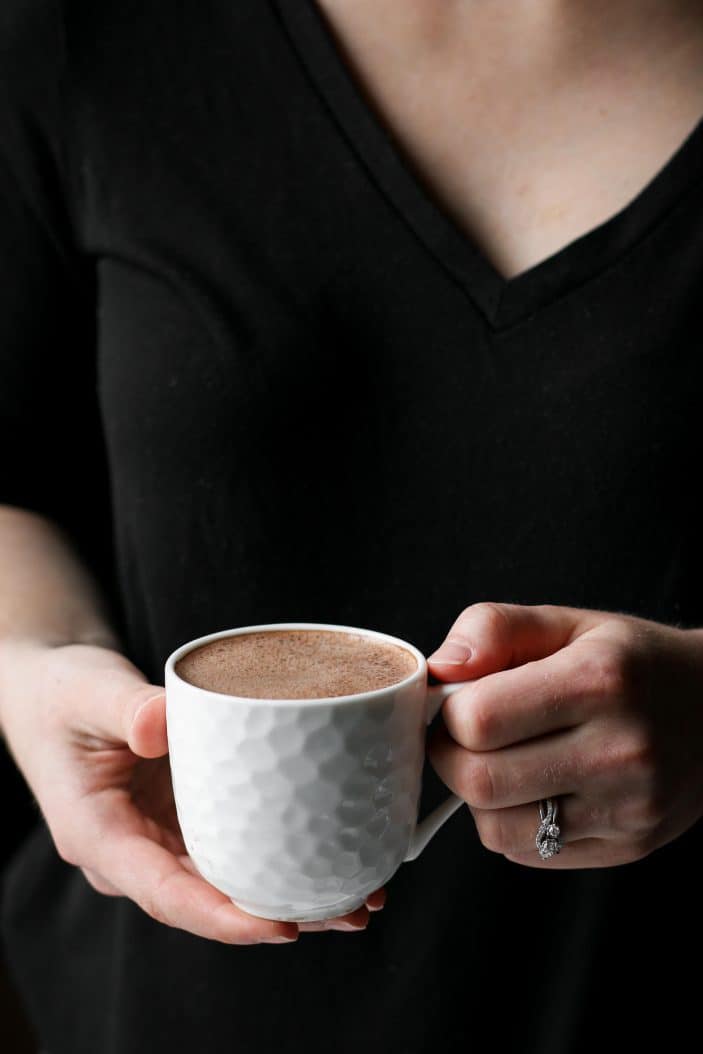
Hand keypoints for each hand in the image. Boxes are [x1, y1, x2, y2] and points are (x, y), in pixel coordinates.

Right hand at [0, 641, 385, 940]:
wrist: (56, 695)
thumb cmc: (65, 695)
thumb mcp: (86, 692)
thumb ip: (123, 707)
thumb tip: (165, 723)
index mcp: (100, 836)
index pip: (165, 893)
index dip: (223, 917)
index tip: (280, 927)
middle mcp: (135, 853)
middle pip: (210, 901)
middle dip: (278, 914)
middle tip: (350, 911)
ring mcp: (163, 841)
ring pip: (229, 882)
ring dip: (292, 894)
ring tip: (361, 898)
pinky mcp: (188, 821)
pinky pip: (236, 849)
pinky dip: (281, 856)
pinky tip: (333, 855)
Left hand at [425, 603, 702, 866]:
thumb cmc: (630, 661)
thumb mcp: (567, 622)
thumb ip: (494, 629)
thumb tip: (440, 669)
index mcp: (599, 680)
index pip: (478, 720)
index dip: (450, 711)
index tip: (460, 701)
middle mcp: (620, 750)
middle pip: (480, 782)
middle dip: (452, 757)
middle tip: (468, 736)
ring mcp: (629, 807)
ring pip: (496, 828)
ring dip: (479, 798)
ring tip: (503, 762)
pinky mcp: (629, 846)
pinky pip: (530, 853)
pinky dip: (512, 824)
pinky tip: (536, 788)